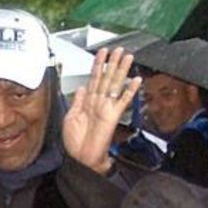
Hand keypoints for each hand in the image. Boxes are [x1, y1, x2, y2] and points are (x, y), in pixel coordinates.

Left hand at [63, 47, 141, 174]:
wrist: (81, 158)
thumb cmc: (75, 142)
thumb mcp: (70, 117)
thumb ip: (77, 101)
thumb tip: (81, 86)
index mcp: (87, 102)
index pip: (94, 79)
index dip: (97, 65)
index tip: (101, 53)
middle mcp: (98, 103)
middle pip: (106, 78)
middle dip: (112, 63)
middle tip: (118, 49)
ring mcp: (106, 108)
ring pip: (115, 84)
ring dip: (121, 70)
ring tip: (127, 57)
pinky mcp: (113, 116)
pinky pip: (123, 101)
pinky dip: (130, 91)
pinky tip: (136, 80)